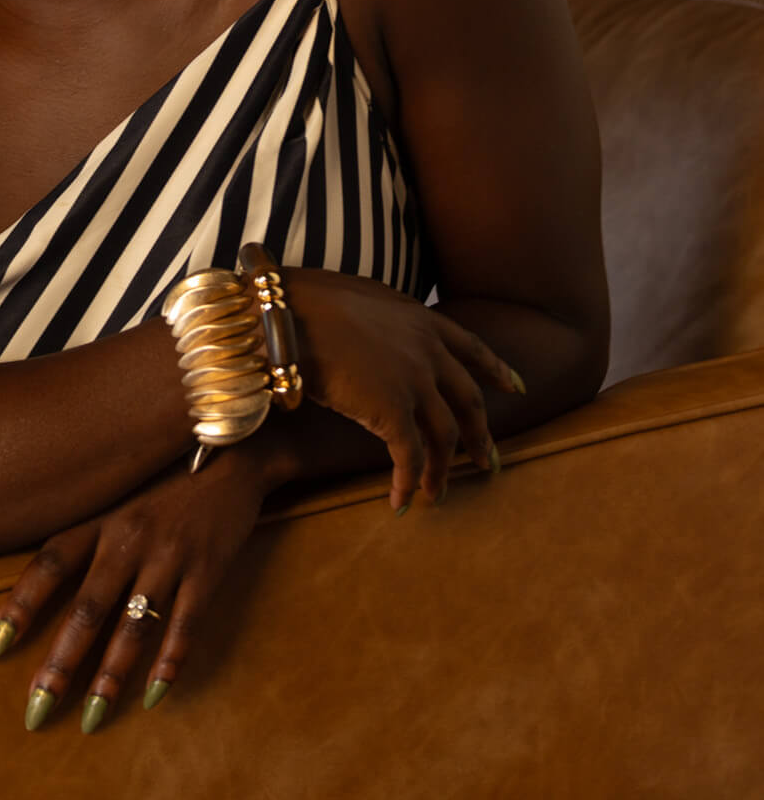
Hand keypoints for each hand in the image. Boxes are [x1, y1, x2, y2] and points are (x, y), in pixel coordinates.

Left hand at [0, 439, 275, 731]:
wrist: (235, 460)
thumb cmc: (168, 487)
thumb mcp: (120, 502)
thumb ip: (89, 539)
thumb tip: (44, 594)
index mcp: (101, 520)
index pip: (49, 565)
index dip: (20, 606)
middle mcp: (128, 538)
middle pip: (87, 608)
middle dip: (60, 663)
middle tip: (36, 710)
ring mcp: (169, 555)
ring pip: (133, 624)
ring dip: (110, 675)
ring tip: (91, 719)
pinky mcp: (207, 570)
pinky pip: (185, 623)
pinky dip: (169, 662)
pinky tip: (153, 695)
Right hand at [286, 268, 523, 512]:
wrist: (284, 313)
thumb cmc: (302, 301)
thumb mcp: (356, 298)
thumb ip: (378, 320)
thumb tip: (367, 336)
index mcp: (419, 318)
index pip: (471, 346)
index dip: (495, 370)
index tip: (515, 388)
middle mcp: (427, 350)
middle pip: (469, 400)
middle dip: (480, 434)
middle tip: (486, 461)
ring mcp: (413, 381)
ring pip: (444, 436)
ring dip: (441, 470)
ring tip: (437, 495)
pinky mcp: (392, 411)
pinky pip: (409, 457)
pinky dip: (409, 482)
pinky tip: (401, 501)